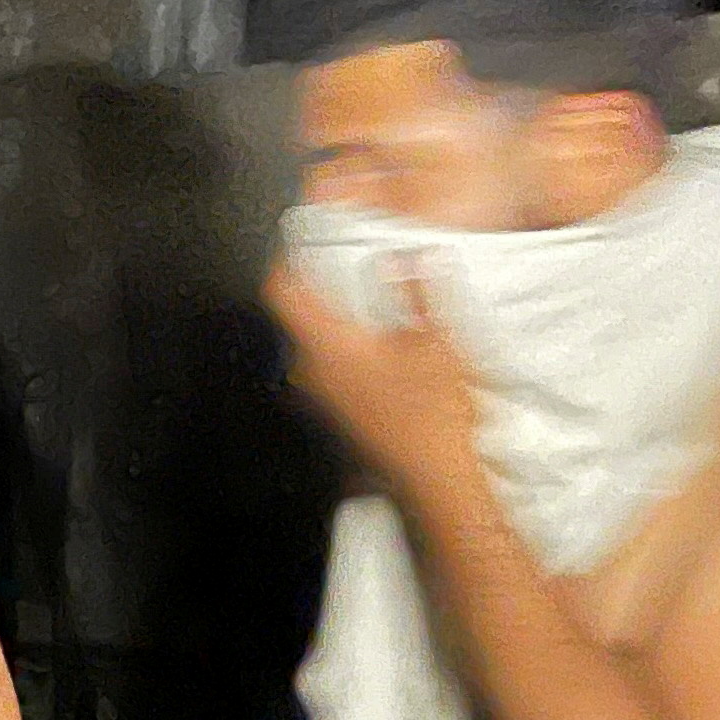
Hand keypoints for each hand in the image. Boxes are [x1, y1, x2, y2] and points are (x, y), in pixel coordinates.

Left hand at [265, 254, 478, 500]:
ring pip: (317, 342)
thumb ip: (416, 292)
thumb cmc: (430, 416)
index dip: (288, 262)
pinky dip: (351, 347)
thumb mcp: (436, 340)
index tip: (300, 245)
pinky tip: (386, 344)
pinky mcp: (342, 410)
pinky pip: (334, 367)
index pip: (283, 292)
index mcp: (328, 345)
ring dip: (339, 319)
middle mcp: (315, 371)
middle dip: (322, 287)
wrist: (434, 475)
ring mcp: (325, 394)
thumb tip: (406, 259)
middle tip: (348, 265)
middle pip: (300, 315)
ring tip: (373, 301)